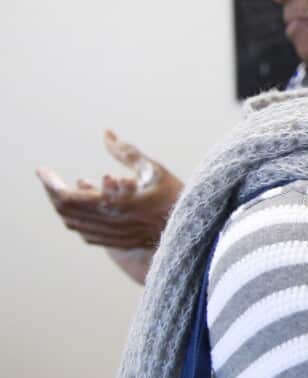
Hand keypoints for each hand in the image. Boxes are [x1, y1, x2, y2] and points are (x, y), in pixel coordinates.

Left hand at [36, 130, 182, 282]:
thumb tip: (107, 135)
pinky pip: (86, 233)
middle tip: (50, 177)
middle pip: (65, 211)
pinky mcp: (118, 242)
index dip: (49, 183)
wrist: (193, 229)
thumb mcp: (152, 169)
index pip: (65, 197)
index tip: (43, 170)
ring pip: (73, 224)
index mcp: (112, 205)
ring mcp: (111, 235)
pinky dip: (77, 219)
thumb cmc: (175, 197)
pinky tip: (84, 207)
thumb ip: (126, 152)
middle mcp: (107, 223)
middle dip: (53, 192)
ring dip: (64, 206)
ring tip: (65, 189)